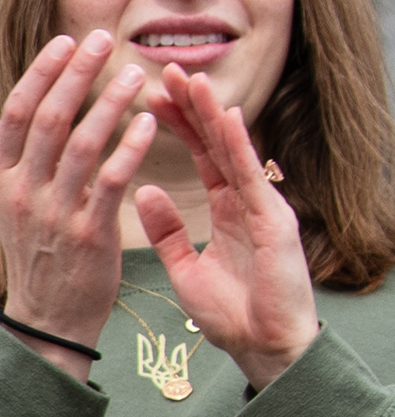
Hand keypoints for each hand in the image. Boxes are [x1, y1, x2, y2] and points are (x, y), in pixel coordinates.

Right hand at [0, 32, 150, 380]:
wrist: (49, 318)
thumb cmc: (38, 256)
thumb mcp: (10, 209)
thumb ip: (10, 165)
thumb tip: (2, 123)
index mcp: (0, 182)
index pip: (15, 114)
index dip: (40, 74)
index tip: (66, 41)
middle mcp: (22, 193)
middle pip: (48, 119)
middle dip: (77, 73)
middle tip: (104, 39)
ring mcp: (54, 213)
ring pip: (82, 142)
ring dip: (110, 102)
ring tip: (136, 73)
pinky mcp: (89, 232)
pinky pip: (112, 179)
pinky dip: (131, 146)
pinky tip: (150, 122)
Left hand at [143, 67, 318, 389]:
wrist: (265, 346)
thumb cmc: (233, 312)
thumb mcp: (186, 267)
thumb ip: (166, 230)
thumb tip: (141, 192)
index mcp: (225, 209)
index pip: (198, 155)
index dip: (175, 124)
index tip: (149, 94)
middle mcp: (246, 199)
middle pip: (215, 143)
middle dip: (191, 106)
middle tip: (164, 69)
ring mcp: (262, 206)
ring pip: (234, 150)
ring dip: (212, 114)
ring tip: (191, 79)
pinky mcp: (274, 221)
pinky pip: (252, 177)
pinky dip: (237, 147)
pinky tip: (224, 119)